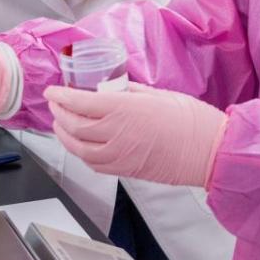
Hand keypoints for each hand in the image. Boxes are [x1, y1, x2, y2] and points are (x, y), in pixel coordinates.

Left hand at [45, 83, 226, 186]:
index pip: (79, 103)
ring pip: (78, 149)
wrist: (208, 151)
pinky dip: (80, 154)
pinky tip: (80, 146)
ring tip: (60, 125)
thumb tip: (113, 87)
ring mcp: (119, 156)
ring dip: (64, 136)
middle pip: (73, 126)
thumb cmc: (189, 120)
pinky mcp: (125, 171)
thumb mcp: (156, 94)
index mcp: (123, 110)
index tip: (52, 91)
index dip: (60, 97)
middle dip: (58, 114)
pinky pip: (93, 164)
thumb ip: (129, 92)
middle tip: (54, 104)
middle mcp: (116, 135)